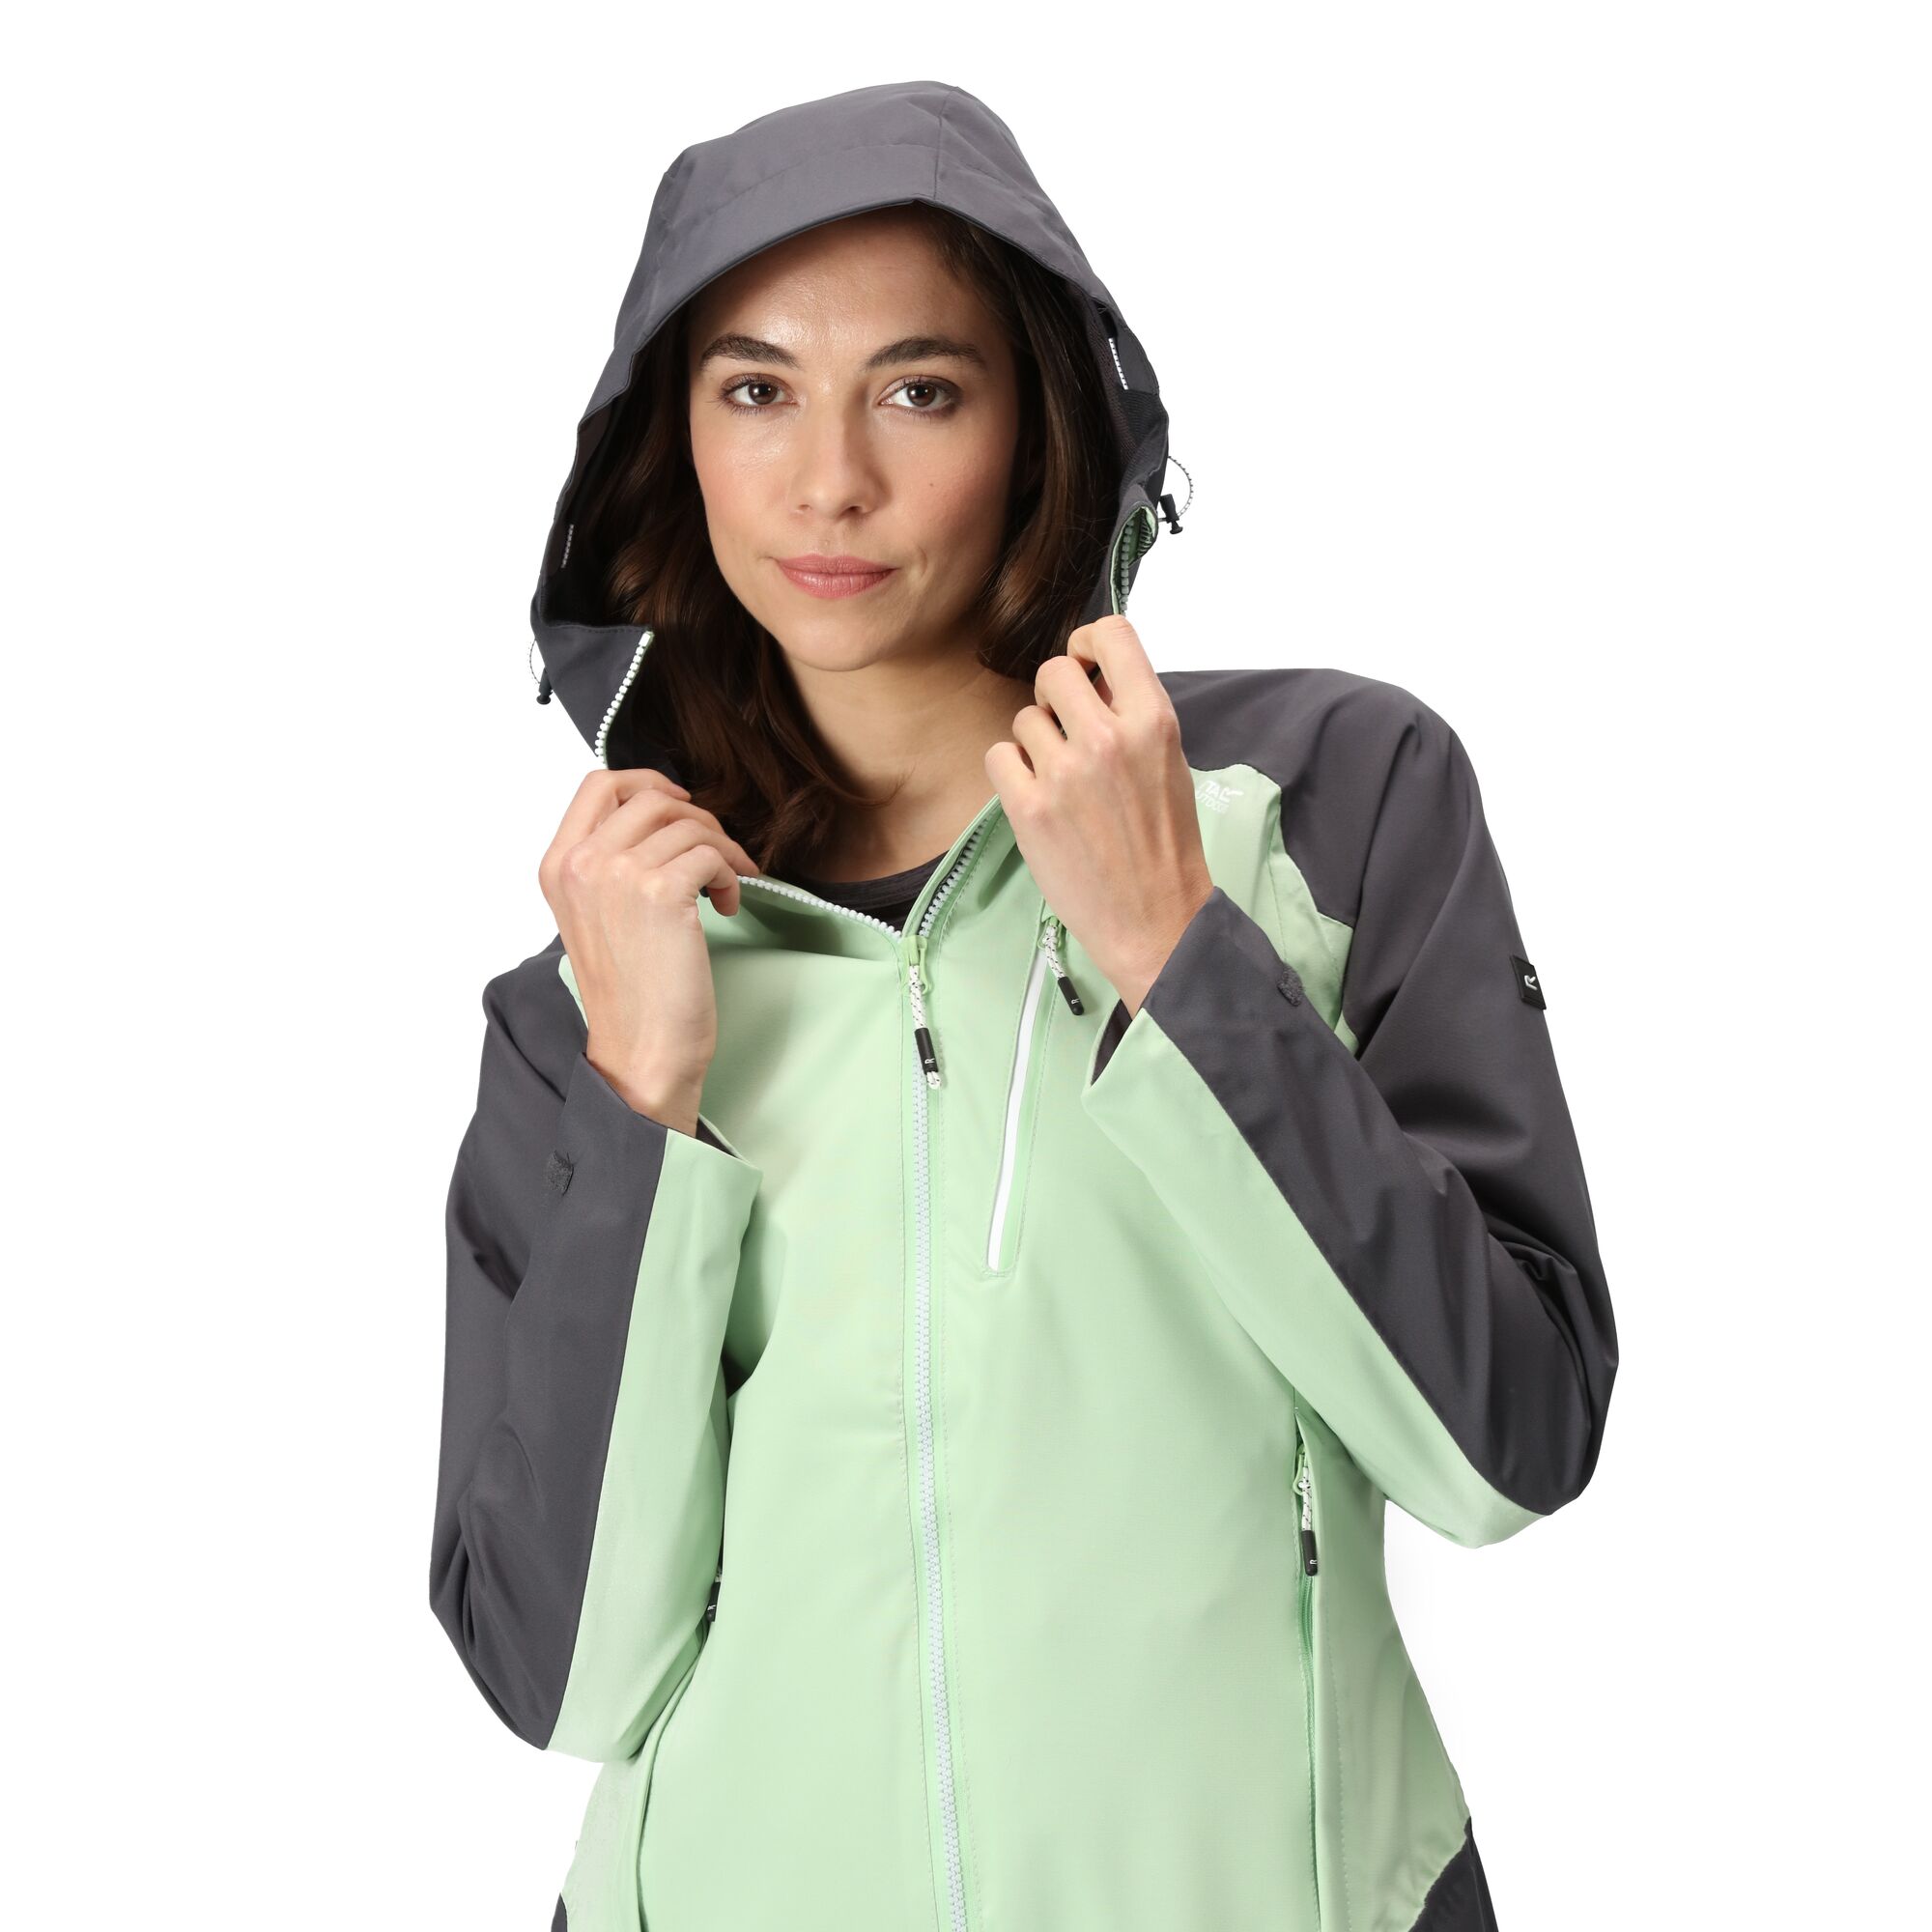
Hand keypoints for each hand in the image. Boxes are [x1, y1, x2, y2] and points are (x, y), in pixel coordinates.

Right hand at [537, 768, 762, 1130]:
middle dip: (696, 818)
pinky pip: (711, 853)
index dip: (648, 781)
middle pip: (651, 795)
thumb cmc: (629, 993)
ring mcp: (618, 873)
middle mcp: (581, 863)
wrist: (640, 1049)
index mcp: (558, 865)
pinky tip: (726, 905)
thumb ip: (609, 864)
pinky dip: (731, 874)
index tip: (680, 805)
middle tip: (716, 854)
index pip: (597, 784)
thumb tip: (661, 819)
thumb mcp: (596, 916)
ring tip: (724, 886)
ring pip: (689, 823)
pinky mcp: (661, 892)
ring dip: (721, 850)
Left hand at [984, 615, 1212, 1014]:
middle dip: (1054, 695)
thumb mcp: (1167, 765)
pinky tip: (1037, 797)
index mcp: (1153, 722)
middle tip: (1064, 726)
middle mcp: (1108, 738)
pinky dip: (1012, 773)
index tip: (1085, 662)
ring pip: (1024, 719)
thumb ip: (1130, 715)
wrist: (1155, 919)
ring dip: (1035, 743)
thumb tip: (1091, 677)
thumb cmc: (1164, 847)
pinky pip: (999, 755)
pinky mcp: (1029, 807)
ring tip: (1061, 781)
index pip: (1113, 635)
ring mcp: (1065, 773)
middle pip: (1054, 671)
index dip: (1089, 641)